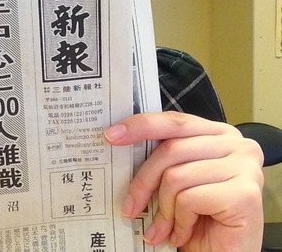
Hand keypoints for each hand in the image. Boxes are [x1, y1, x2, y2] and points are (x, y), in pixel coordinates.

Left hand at [105, 111, 263, 250]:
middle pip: (170, 149)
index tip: (111, 135)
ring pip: (176, 176)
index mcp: (219, 134)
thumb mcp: (179, 180)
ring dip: (163, 210)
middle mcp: (238, 145)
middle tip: (129, 206)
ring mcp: (245, 168)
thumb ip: (164, 159)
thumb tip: (118, 140)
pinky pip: (190, 199)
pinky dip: (180, 221)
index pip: (174, 121)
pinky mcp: (245, 194)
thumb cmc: (202, 218)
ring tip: (162, 229)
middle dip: (143, 181)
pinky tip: (183, 233)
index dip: (140, 125)